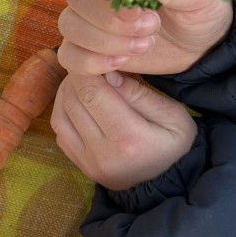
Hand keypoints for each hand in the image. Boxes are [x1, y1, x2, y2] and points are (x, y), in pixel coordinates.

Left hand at [50, 70, 197, 190]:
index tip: (88, 53)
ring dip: (65, 92)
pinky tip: (78, 100)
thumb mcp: (173, 115)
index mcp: (130, 139)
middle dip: (74, 77)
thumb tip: (108, 73)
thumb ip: (140, 94)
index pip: (93, 94)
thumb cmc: (175, 145)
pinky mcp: (81, 166)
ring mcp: (89, 163)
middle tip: (86, 62)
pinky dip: (63, 111)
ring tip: (81, 79)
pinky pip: (60, 133)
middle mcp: (104, 154)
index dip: (84, 70)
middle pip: (73, 103)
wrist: (168, 183)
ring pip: (60, 117)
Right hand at [57, 0, 233, 75]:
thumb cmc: (198, 0)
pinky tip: (121, 63)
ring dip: (104, 43)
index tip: (141, 11)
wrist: (201, 34)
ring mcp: (88, 16)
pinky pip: (69, 55)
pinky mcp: (89, 46)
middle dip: (111, 22)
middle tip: (151, 28)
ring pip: (70, 27)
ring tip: (145, 46)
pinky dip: (90, 64)